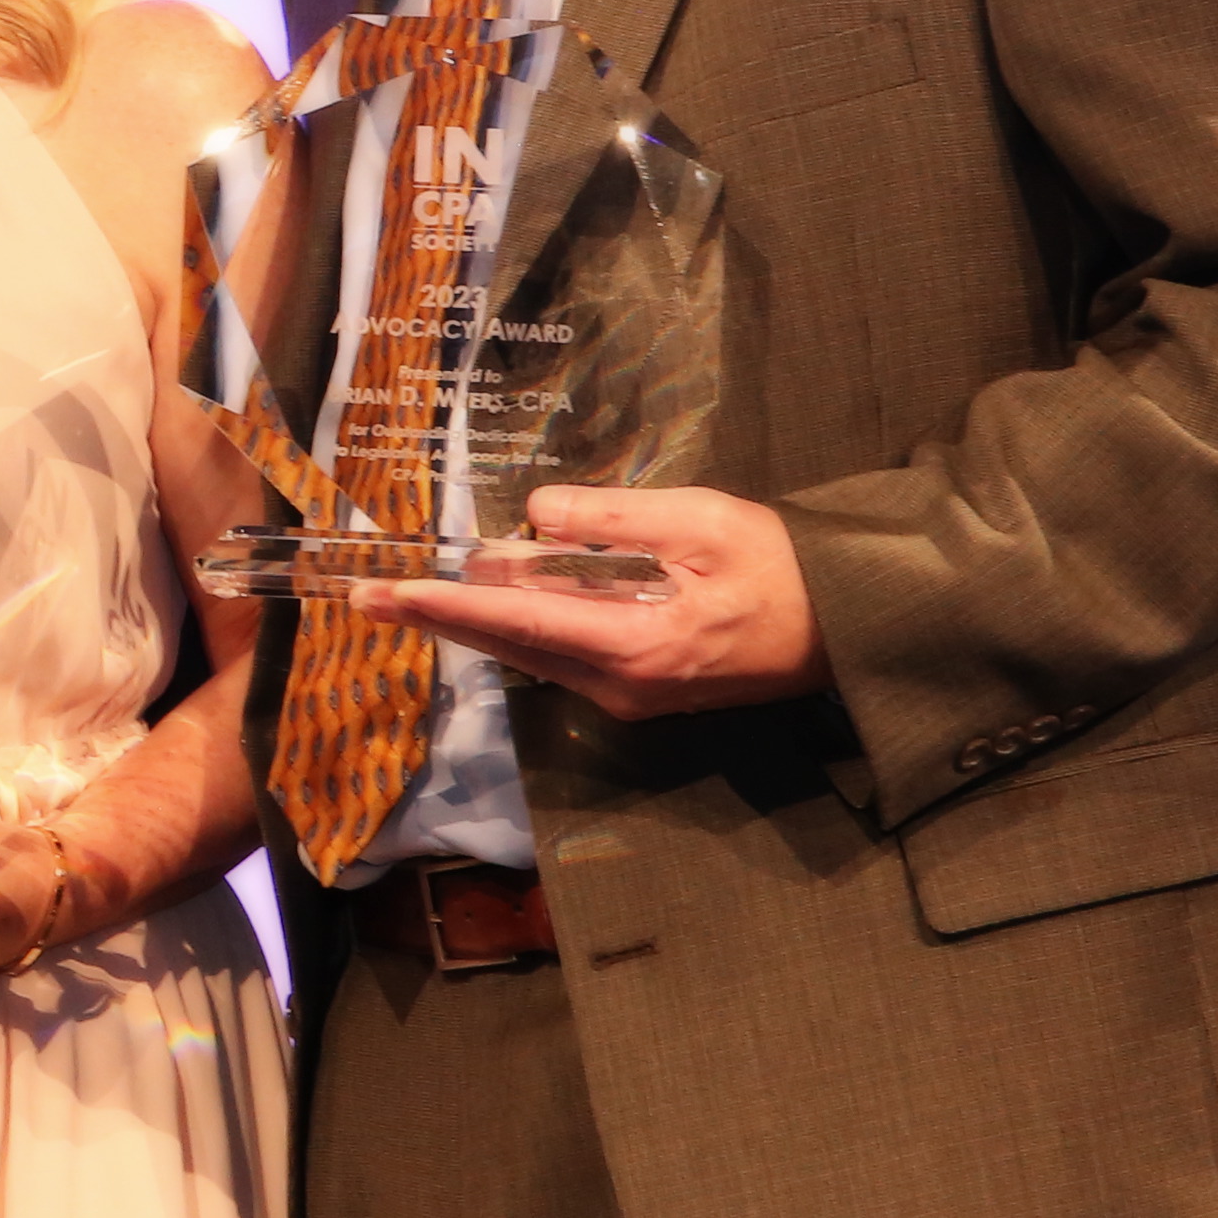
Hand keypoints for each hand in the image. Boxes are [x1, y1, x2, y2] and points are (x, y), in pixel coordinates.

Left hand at [356, 485, 828, 720]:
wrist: (849, 630)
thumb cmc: (783, 568)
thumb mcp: (701, 522)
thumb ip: (613, 519)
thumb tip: (535, 519)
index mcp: (634, 646)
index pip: (515, 624)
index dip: (443, 606)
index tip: (382, 596)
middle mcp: (619, 687)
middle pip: (510, 645)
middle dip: (442, 615)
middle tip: (369, 593)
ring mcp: (628, 698)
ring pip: (532, 654)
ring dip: (479, 621)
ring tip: (412, 594)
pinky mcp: (638, 693)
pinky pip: (561, 656)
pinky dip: (523, 628)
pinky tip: (499, 600)